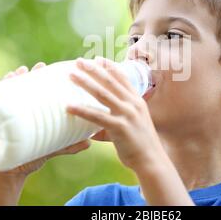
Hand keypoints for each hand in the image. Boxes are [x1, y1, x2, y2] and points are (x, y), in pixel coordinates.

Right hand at [0, 62, 90, 176]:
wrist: (10, 175)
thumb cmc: (31, 158)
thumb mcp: (51, 149)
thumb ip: (69, 146)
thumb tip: (90, 143)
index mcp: (34, 114)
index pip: (40, 92)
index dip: (46, 78)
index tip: (56, 69)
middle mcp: (20, 111)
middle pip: (25, 87)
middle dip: (32, 74)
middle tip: (40, 66)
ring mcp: (6, 115)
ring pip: (9, 91)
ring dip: (15, 78)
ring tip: (21, 71)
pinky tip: (4, 80)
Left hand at [66, 57, 165, 171]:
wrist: (152, 160)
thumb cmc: (139, 145)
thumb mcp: (131, 126)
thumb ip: (113, 122)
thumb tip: (92, 129)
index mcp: (137, 100)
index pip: (122, 77)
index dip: (109, 66)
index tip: (97, 58)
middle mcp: (133, 104)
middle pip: (110, 81)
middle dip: (93, 69)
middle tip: (78, 61)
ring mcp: (127, 114)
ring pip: (102, 94)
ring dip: (85, 83)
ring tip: (71, 76)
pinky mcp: (120, 127)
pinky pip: (97, 116)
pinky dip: (82, 110)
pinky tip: (69, 107)